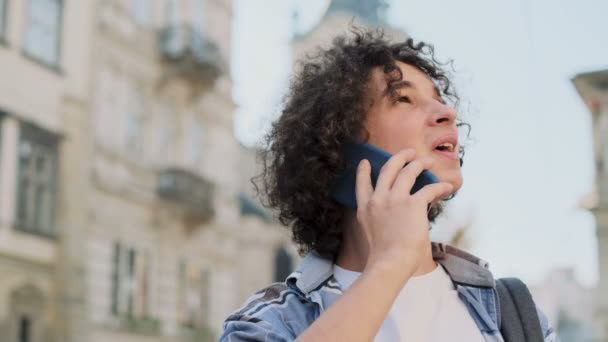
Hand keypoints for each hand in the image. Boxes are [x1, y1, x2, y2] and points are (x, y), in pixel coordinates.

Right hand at [355, 149, 453, 272]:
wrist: (390, 262)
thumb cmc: (384, 255)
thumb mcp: (372, 232)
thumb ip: (379, 217)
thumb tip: (398, 210)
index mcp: (365, 208)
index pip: (362, 183)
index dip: (363, 171)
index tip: (366, 162)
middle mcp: (378, 199)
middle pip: (388, 168)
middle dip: (400, 157)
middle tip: (408, 152)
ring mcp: (395, 199)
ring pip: (409, 171)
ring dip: (420, 163)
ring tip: (429, 161)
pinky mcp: (413, 203)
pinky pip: (430, 188)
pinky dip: (441, 186)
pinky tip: (447, 187)